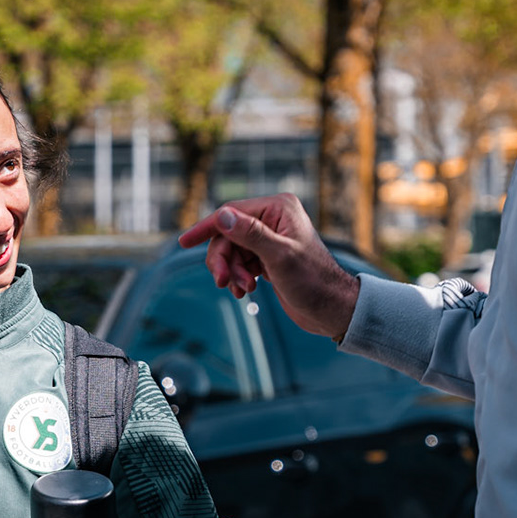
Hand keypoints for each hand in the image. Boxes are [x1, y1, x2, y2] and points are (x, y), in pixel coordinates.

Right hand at [178, 194, 361, 341]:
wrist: (332, 309)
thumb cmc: (314, 282)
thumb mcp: (280, 257)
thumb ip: (250, 234)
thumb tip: (222, 216)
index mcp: (279, 208)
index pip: (232, 213)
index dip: (207, 228)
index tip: (184, 242)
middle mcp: (274, 218)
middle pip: (228, 234)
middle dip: (224, 259)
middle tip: (224, 281)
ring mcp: (271, 238)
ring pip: (232, 250)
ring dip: (233, 271)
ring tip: (243, 289)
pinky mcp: (269, 257)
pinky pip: (241, 262)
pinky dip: (239, 276)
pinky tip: (246, 291)